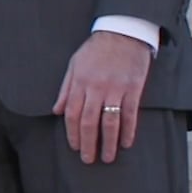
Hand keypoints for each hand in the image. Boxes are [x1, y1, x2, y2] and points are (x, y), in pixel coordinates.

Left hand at [54, 31, 151, 164]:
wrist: (122, 32)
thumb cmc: (95, 49)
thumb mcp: (74, 65)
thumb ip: (66, 89)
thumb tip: (57, 111)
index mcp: (80, 83)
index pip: (73, 114)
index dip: (73, 133)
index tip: (74, 146)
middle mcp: (96, 88)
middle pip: (90, 122)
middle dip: (88, 143)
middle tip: (88, 159)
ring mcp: (116, 89)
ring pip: (110, 122)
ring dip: (109, 142)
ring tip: (108, 157)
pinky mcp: (133, 89)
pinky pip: (130, 114)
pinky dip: (128, 130)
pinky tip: (126, 143)